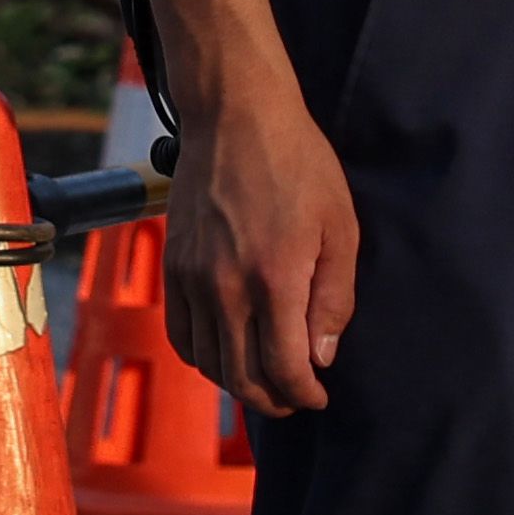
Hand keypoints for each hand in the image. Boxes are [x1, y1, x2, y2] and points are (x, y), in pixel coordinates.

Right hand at [168, 59, 361, 419]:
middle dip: (274, 400)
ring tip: (264, 378)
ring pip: (209, 362)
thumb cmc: (297, 164)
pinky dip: (203, 357)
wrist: (234, 115)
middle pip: (243, 377)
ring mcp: (193, 278)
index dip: (305, 394)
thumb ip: (333, 299)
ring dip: (238, 383)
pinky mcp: (173, 266)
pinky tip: (226, 352)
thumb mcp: (340, 228)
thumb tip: (320, 357)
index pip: (284, 369)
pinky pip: (181, 334)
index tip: (319, 396)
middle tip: (296, 398)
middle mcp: (227, 287)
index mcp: (275, 279)